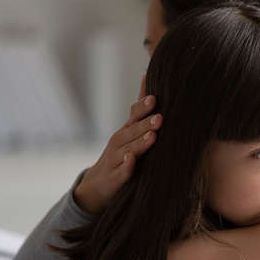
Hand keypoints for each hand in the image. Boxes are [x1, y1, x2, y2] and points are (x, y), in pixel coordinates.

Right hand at [74, 76, 162, 213]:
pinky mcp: (114, 178)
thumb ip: (140, 109)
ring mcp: (115, 160)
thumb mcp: (129, 131)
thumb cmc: (120, 153)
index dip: (142, 107)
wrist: (98, 183)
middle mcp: (119, 142)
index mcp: (126, 131)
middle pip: (132, 131)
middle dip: (145, 124)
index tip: (154, 98)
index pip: (134, 116)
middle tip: (160, 118)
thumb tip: (148, 76)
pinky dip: (126, 167)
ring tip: (152, 136)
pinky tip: (131, 160)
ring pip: (128, 150)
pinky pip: (121, 172)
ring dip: (139, 143)